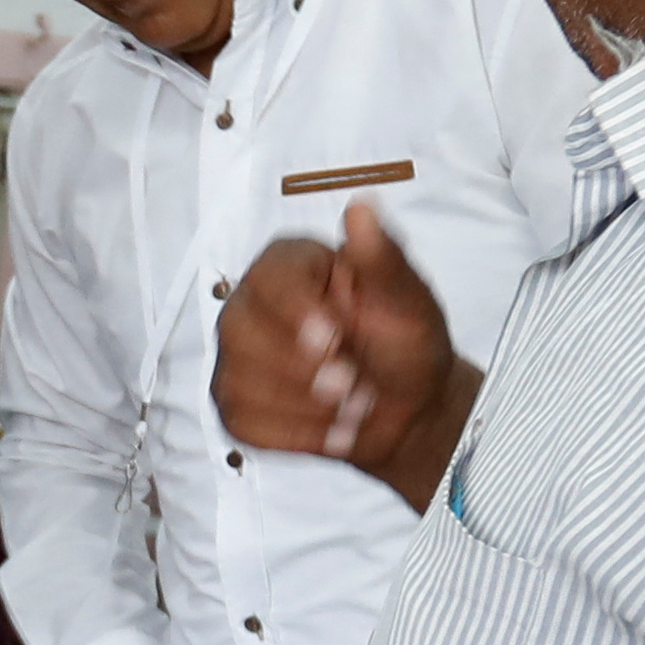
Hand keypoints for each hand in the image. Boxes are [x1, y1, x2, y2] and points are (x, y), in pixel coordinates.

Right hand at [218, 202, 472, 508]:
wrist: (408, 409)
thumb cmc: (405, 346)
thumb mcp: (408, 301)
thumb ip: (382, 258)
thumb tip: (362, 209)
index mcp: (292, 266)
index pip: (267, 279)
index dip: (295, 312)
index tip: (333, 336)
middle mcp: (253, 307)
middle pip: (240, 333)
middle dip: (303, 370)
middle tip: (355, 381)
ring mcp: (237, 358)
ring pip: (240, 384)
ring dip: (309, 408)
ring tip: (354, 405)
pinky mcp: (236, 405)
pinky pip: (245, 424)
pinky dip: (297, 435)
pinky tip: (332, 429)